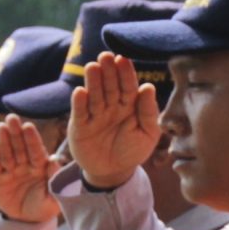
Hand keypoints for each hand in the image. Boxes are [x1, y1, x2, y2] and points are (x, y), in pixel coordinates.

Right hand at [0, 116, 58, 223]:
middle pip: (20, 146)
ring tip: (0, 127)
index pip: (36, 150)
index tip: (28, 126)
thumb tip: (55, 158)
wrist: (27, 221)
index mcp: (41, 166)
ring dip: (3, 140)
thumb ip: (55, 179)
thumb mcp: (54, 198)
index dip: (32, 138)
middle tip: (11, 117)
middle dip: (16, 132)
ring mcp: (11, 170)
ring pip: (7, 152)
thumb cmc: (44, 207)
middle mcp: (25, 164)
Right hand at [69, 53, 162, 188]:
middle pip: (109, 86)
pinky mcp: (80, 127)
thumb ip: (149, 112)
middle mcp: (110, 106)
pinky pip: (80, 113)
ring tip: (92, 67)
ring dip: (93, 82)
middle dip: (108, 71)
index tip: (123, 59)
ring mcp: (94, 115)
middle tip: (106, 56)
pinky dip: (79, 103)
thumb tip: (148, 87)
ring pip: (94, 96)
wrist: (113, 173)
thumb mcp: (148, 134)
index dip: (125, 73)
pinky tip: (80, 92)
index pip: (128, 86)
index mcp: (129, 104)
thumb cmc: (133, 151)